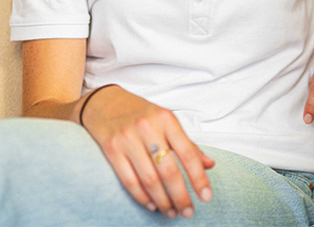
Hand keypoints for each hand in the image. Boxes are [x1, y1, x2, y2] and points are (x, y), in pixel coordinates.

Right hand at [80, 86, 214, 218]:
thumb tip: (209, 164)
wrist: (104, 101)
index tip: (206, 197)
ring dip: (163, 201)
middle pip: (168, 170)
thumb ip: (187, 143)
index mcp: (166, 118)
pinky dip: (142, 197)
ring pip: (149, 179)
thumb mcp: (166, 121)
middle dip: (181, 196)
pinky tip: (151, 204)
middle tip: (188, 212)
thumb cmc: (140, 113)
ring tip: (171, 212)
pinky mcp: (111, 149)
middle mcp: (147, 127)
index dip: (199, 178)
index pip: (188, 153)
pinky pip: (129, 181)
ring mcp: (127, 138)